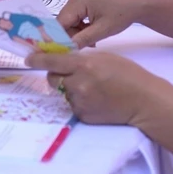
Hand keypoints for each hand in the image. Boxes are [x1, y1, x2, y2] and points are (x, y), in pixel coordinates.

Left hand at [26, 51, 164, 124]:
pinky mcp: (83, 116)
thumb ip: (82, 59)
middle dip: (57, 75)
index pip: (52, 62)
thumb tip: (64, 59)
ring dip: (71, 88)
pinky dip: (80, 101)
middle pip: (53, 78)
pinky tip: (96, 99)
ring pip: (63, 92)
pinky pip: (73, 105)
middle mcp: (78, 84)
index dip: (38, 60)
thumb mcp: (105, 58)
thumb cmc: (128, 75)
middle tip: (73, 74)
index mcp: (84, 65)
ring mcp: (80, 102)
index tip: (28, 59)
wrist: (144, 101)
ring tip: (94, 88)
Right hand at [53, 0, 144, 47]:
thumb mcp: (102, 31)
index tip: (65, 50)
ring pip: (69, 20)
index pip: (61, 22)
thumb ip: (82, 40)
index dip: (60, 37)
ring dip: (77, 33)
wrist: (134, 5)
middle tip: (86, 45)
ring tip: (91, 40)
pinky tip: (91, 32)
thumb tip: (65, 49)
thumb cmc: (121, 16)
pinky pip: (75, 17)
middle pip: (64, 21)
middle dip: (72, 35)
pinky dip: (81, 27)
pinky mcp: (82, 0)